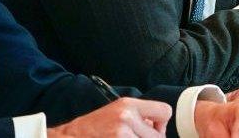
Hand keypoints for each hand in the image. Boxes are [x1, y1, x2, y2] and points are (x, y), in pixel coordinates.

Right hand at [48, 97, 171, 137]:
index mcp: (128, 105)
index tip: (152, 128)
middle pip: (159, 137)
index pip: (165, 111)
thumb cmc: (95, 127)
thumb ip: (139, 115)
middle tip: (133, 137)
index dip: (161, 124)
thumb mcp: (117, 111)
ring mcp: (123, 135)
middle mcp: (127, 118)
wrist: (73, 137)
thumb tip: (158, 125)